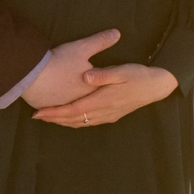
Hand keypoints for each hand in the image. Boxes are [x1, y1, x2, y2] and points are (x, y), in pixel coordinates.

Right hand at [18, 29, 119, 108]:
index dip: (104, 85)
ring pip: (71, 111)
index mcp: (90, 89)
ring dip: (73, 111)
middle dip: (89, 100)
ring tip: (73, 110)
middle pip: (87, 102)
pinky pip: (55, 114)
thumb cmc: (60, 62)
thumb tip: (117, 33)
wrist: (32, 75)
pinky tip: (56, 113)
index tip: (107, 82)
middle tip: (91, 98)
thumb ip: (100, 42)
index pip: (101, 89)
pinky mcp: (47, 108)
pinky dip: (57, 114)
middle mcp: (78, 102)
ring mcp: (61, 106)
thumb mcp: (82, 48)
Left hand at [34, 63, 179, 127]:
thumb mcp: (123, 70)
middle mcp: (104, 111)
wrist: (157, 86)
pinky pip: (88, 123)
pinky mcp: (111, 116)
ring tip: (48, 118)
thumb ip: (104, 74)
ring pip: (80, 123)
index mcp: (103, 99)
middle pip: (73, 119)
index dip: (55, 112)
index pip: (73, 109)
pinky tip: (68, 119)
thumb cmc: (139, 75)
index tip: (39, 112)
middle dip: (54, 119)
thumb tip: (86, 77)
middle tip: (36, 116)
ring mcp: (108, 116)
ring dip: (63, 122)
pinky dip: (75, 122)